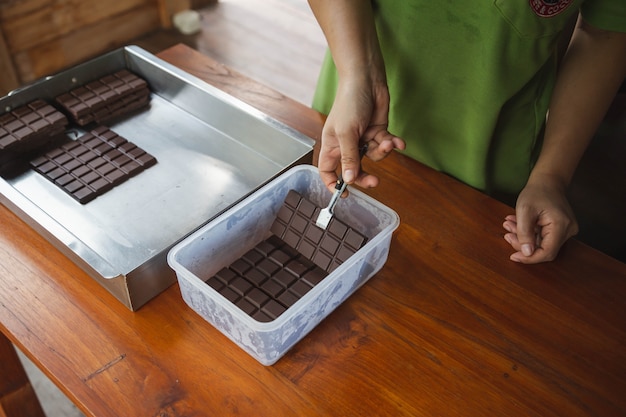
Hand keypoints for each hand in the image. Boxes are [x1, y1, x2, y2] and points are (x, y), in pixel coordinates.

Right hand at [318, 75, 404, 192]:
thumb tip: (348, 180)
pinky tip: (398, 141)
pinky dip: (393, 143)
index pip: (328, 170)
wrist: (367, 79)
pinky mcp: (377, 131)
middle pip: (354, 169)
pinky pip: (385, 144)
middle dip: (365, 176)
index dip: (334, 183)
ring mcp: (363, 138)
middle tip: (375, 181)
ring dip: (382, 151)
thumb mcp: (347, 133)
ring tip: (387, 142)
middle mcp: (347, 144)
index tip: (344, 194)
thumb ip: (349, 158)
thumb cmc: (349, 102)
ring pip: (374, 157)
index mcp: (333, 145)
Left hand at [503, 175, 578, 262]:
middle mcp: (568, 230)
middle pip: (544, 249)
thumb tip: (526, 253)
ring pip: (542, 243)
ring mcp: (566, 230)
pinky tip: (517, 224)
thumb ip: (524, 233)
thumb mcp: (524, 211)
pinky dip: (529, 232)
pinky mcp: (561, 228)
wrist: (548, 180)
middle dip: (522, 244)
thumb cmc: (536, 192)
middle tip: (507, 235)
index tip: (513, 256)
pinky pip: (543, 236)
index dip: (529, 258)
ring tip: (509, 226)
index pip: (547, 252)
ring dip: (523, 237)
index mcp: (561, 226)